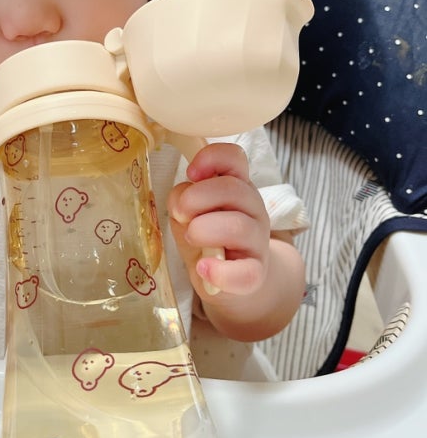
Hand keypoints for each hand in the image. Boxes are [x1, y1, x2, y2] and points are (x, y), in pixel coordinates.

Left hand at [168, 142, 269, 299]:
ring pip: (239, 226)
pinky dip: (220, 271)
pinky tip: (203, 268)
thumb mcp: (190, 212)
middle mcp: (253, 209)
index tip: (191, 173)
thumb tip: (180, 200)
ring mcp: (257, 241)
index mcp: (237, 185)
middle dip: (197, 197)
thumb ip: (183, 199)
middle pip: (234, 188)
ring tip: (191, 237)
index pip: (235, 157)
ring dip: (204, 230)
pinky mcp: (256, 274)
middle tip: (180, 213)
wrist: (229, 280)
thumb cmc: (207, 237)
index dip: (211, 158)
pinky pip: (245, 273)